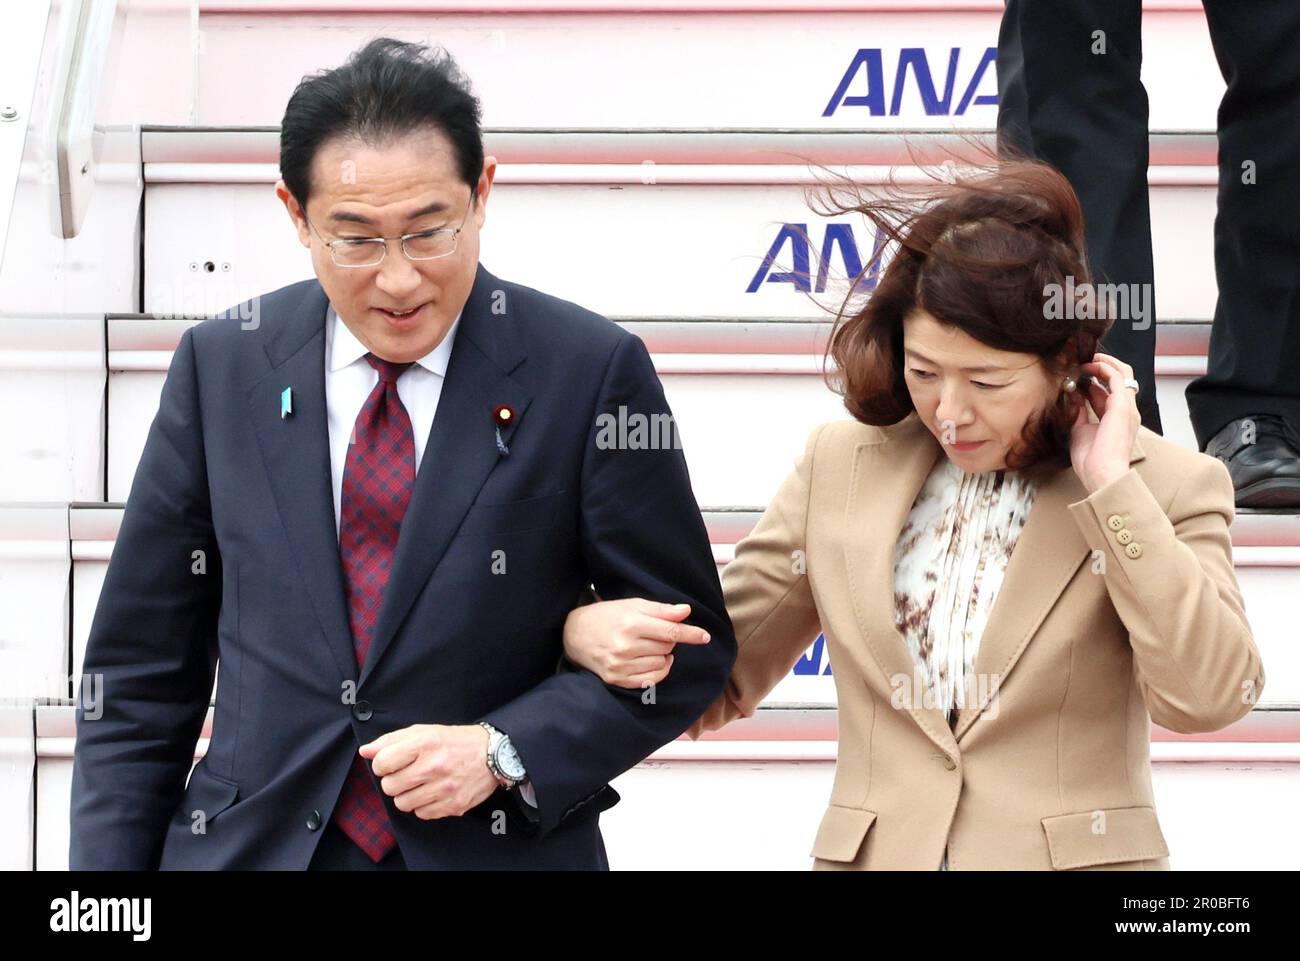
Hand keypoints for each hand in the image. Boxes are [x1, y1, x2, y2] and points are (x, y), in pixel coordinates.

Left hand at [359, 723, 498, 819]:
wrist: (493, 754)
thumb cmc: (456, 741)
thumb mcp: (424, 731)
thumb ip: (392, 740)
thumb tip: (366, 751)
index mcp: (425, 743)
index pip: (382, 763)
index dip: (382, 764)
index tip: (391, 763)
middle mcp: (434, 766)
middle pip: (389, 786)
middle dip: (394, 781)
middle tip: (408, 774)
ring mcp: (444, 788)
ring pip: (403, 803)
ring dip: (408, 795)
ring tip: (421, 784)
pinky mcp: (453, 805)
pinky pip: (422, 814)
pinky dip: (424, 805)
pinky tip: (434, 792)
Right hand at [562, 598, 710, 688]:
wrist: (575, 634)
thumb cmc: (608, 616)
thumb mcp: (633, 605)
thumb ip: (661, 610)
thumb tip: (686, 611)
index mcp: (631, 624)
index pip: (670, 631)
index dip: (690, 634)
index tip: (705, 636)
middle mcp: (625, 646)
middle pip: (667, 648)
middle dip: (668, 641)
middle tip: (654, 633)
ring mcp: (620, 665)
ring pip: (661, 664)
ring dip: (662, 656)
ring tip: (647, 646)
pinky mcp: (617, 679)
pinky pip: (651, 680)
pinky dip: (658, 671)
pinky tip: (653, 661)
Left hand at [1069, 351, 1141, 494]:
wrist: (1102, 475)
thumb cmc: (1092, 461)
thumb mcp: (1079, 430)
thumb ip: (1078, 412)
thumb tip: (1072, 395)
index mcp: (1116, 418)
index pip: (1108, 392)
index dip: (1092, 381)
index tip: (1074, 377)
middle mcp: (1125, 410)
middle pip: (1121, 378)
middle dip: (1103, 365)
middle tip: (1084, 361)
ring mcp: (1126, 407)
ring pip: (1123, 373)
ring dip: (1103, 362)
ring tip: (1086, 358)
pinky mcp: (1122, 406)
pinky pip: (1117, 377)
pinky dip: (1103, 367)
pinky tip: (1088, 366)